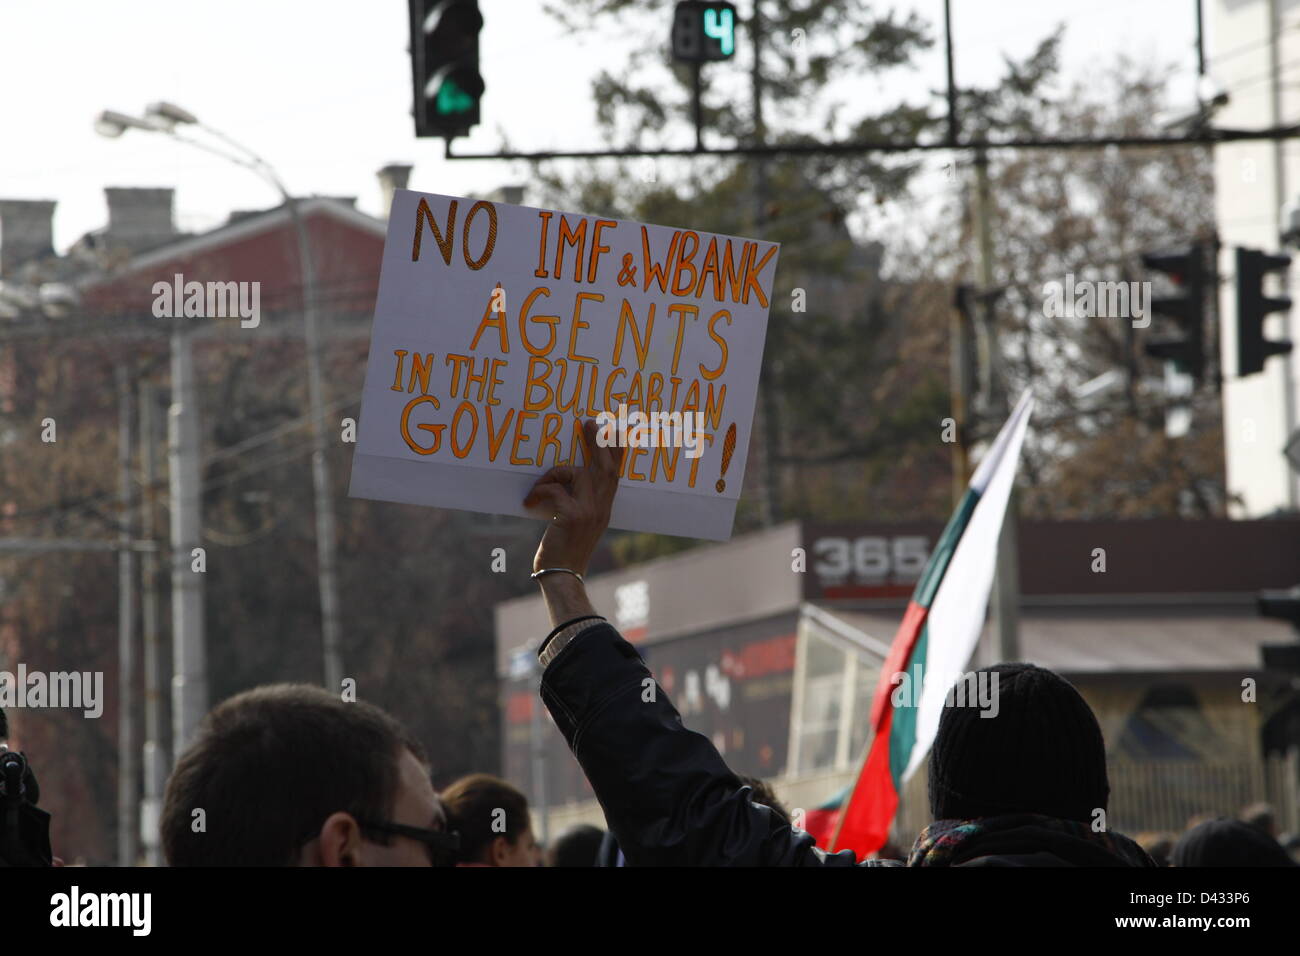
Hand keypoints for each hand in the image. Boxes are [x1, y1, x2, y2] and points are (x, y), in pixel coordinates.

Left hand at [524, 418, 623, 575]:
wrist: (562, 576)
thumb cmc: (565, 551)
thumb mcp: (579, 525)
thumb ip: (580, 504)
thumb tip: (567, 480)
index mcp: (604, 509)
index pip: (615, 475)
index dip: (617, 452)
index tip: (617, 431)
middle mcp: (600, 508)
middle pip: (605, 468)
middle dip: (599, 442)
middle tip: (591, 422)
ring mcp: (588, 512)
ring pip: (579, 474)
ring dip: (557, 471)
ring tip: (540, 482)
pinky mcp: (571, 517)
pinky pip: (555, 491)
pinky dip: (539, 492)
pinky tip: (528, 504)